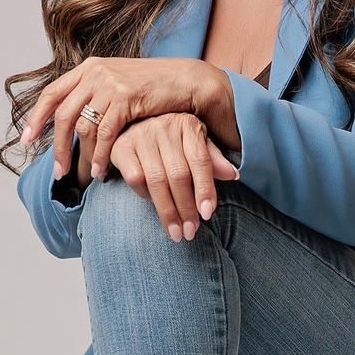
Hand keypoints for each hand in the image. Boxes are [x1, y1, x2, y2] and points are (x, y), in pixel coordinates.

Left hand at [19, 58, 223, 180]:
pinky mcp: (125, 97)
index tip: (26, 139)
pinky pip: (105, 134)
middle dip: (58, 147)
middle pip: (64, 114)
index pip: (51, 94)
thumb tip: (74, 118)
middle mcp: (94, 73)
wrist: (183, 79)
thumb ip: (94, 95)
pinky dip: (101, 155)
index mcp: (87, 69)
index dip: (36, 118)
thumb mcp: (116, 83)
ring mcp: (109, 84)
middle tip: (59, 171)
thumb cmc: (152, 87)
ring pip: (83, 127)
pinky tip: (102, 169)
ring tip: (85, 175)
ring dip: (82, 156)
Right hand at [105, 112, 239, 240]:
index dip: (205, 189)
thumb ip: (212, 159)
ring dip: (167, 211)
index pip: (200, 161)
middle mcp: (164, 128)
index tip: (207, 214)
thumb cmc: (171, 138)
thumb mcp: (195, 142)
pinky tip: (154, 206)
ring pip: (156, 181)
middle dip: (186, 208)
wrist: (133, 122)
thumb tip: (233, 175)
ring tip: (175, 232)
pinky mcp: (122, 147)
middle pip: (178, 175)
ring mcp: (141, 136)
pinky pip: (135, 179)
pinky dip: (145, 196)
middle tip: (190, 232)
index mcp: (187, 126)